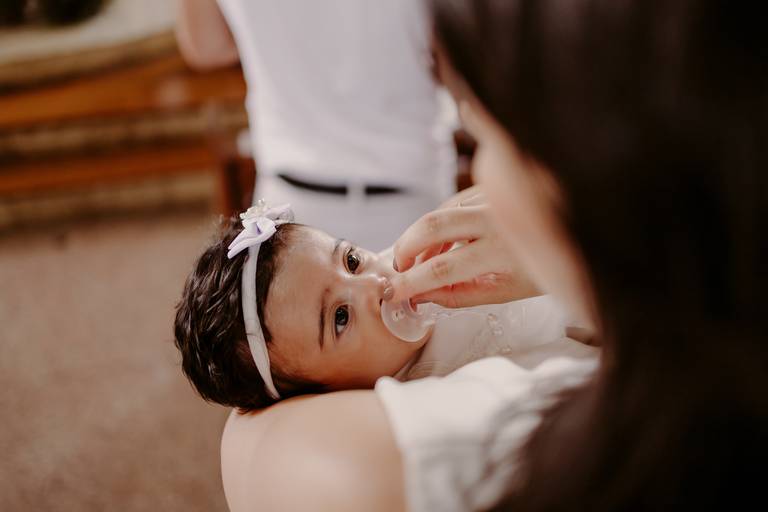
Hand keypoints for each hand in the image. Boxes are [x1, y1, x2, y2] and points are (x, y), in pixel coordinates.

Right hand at [389, 198, 539, 307]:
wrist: (577, 234)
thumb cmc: (544, 268)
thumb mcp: (506, 292)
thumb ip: (461, 294)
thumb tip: (422, 295)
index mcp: (504, 252)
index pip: (443, 267)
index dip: (411, 282)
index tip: (393, 293)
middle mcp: (496, 218)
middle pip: (433, 225)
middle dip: (404, 248)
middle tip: (397, 269)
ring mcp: (492, 197)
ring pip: (440, 211)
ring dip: (419, 238)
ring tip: (414, 261)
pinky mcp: (488, 188)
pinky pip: (451, 204)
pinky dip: (437, 225)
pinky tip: (435, 244)